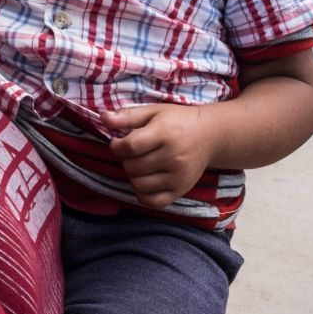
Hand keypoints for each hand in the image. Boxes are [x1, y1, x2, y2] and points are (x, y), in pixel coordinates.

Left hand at [102, 103, 219, 208]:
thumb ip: (127, 116)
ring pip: (139, 184)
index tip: (118, 143)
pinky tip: (145, 180)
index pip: (130, 147)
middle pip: (132, 166)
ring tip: (140, 164)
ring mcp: (178, 176)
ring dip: (133, 175)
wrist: (210, 135)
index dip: (117, 146)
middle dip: (126, 159)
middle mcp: (173, 157)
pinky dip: (143, 193)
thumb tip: (102, 117)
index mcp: (165, 133)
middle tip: (134, 152)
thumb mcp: (153, 112)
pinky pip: (152, 201)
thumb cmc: (178, 121)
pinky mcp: (181, 190)